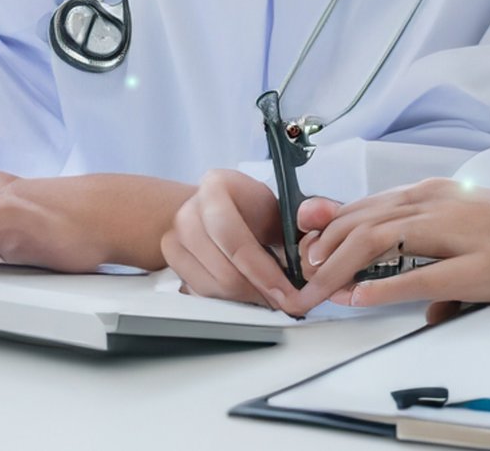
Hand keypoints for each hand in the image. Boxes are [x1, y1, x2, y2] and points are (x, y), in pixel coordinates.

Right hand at [162, 170, 301, 311]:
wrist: (224, 210)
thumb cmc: (257, 210)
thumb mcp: (286, 208)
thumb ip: (313, 215)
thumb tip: (318, 223)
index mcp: (216, 186)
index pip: (236, 240)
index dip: (265, 274)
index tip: (288, 294)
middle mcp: (188, 210)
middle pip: (222, 270)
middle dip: (259, 293)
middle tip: (285, 302)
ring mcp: (175, 236)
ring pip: (211, 287)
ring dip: (245, 299)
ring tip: (269, 297)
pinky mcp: (171, 260)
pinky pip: (200, 293)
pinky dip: (227, 300)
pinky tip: (248, 293)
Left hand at [287, 178, 489, 314]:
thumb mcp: (474, 232)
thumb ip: (438, 257)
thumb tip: (416, 302)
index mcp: (439, 193)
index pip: (367, 205)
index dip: (328, 228)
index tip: (303, 249)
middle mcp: (444, 204)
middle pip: (362, 219)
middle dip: (322, 249)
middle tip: (300, 277)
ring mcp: (464, 233)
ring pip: (381, 240)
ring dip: (340, 266)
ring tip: (316, 288)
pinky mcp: (485, 267)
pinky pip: (423, 276)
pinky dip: (384, 286)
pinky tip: (359, 296)